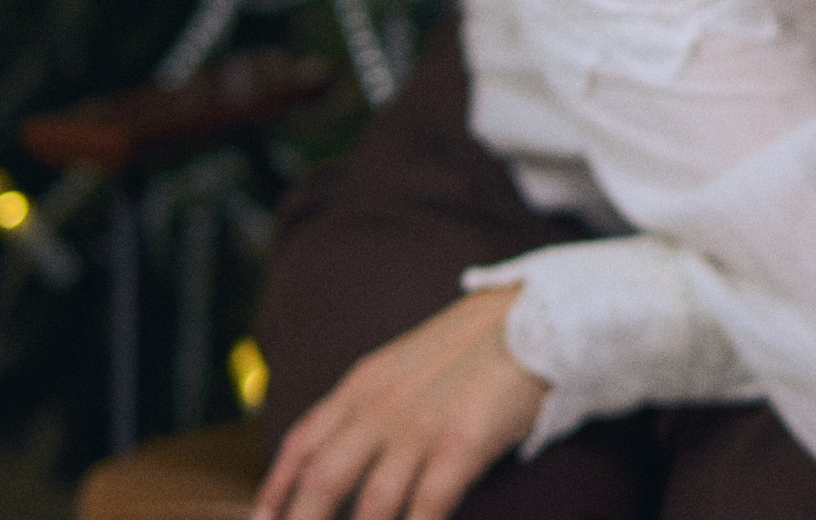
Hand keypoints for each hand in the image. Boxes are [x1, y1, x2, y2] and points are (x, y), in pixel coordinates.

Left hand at [253, 285, 547, 519]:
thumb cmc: (481, 341)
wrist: (541, 315)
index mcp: (364, 383)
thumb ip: (377, 398)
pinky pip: (425, 506)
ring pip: (369, 504)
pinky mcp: (460, 444)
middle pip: (321, 482)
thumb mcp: (410, 361)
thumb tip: (354, 442)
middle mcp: (380, 407)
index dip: (275, 490)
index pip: (301, 443)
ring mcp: (419, 427)